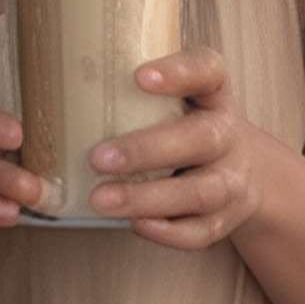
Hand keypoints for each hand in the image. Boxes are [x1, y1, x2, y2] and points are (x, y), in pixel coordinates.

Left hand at [87, 47, 262, 250]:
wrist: (249, 173)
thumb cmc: (189, 128)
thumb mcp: (179, 99)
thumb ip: (132, 94)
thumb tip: (55, 102)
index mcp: (214, 96)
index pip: (208, 71)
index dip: (178, 73)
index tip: (139, 77)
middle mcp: (227, 136)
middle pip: (200, 139)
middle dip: (147, 150)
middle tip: (97, 158)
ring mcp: (230, 181)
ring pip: (198, 192)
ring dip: (148, 198)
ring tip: (101, 200)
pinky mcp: (224, 219)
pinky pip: (200, 231)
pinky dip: (168, 232)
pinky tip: (134, 224)